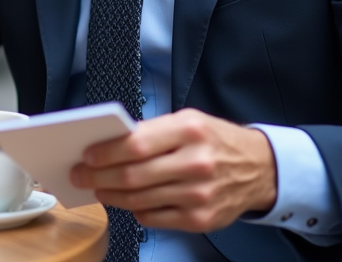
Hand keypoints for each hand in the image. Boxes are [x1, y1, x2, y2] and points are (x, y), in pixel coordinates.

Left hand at [70, 109, 276, 233]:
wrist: (260, 168)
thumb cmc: (217, 141)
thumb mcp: (189, 121)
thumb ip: (153, 131)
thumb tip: (111, 144)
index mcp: (190, 130)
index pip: (137, 144)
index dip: (106, 152)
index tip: (87, 155)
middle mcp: (196, 163)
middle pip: (133, 176)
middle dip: (99, 177)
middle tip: (81, 175)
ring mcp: (199, 195)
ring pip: (139, 200)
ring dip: (111, 196)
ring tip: (99, 189)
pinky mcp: (201, 219)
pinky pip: (154, 218)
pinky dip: (136, 210)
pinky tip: (129, 201)